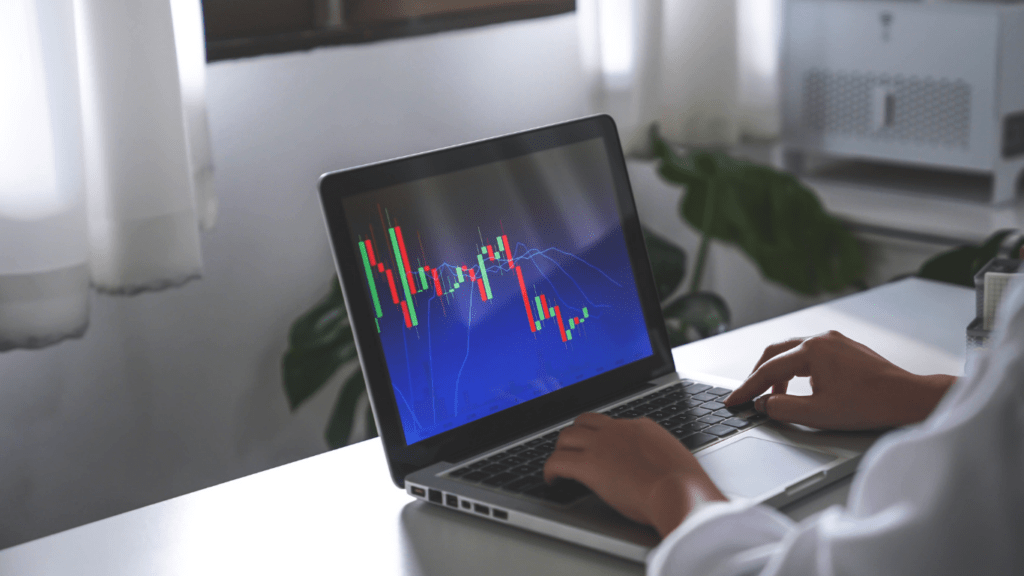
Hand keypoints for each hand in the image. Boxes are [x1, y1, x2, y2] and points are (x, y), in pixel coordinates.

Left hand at [543, 413, 725, 537]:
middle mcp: (618, 430)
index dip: (602, 436)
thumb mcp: (676, 462)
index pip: (613, 424)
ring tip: (559, 465)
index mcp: (642, 428)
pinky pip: (557, 461)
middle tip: (572, 451)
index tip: (599, 447)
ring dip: (561, 450)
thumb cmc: (686, 487)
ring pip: (567, 436)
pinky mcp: (588, 465)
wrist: (681, 493)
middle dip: (576, 435)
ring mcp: (601, 445)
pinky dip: (550, 470)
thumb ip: (660, 459)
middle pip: (584, 422)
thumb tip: (658, 469)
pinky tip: (552, 480)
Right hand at [724, 330, 955, 430]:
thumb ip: (782, 409)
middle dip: (758, 375)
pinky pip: (810, 354)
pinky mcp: (845, 348)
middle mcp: (821, 339)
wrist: (907, 398)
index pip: (768, 370)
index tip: (734, 401)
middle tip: (747, 394)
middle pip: (775, 353)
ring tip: (774, 396)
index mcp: (811, 351)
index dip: (747, 388)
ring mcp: (835, 341)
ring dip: (778, 373)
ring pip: (793, 352)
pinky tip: (800, 387)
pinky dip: (796, 370)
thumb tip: (765, 404)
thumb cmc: (869, 405)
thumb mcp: (817, 414)